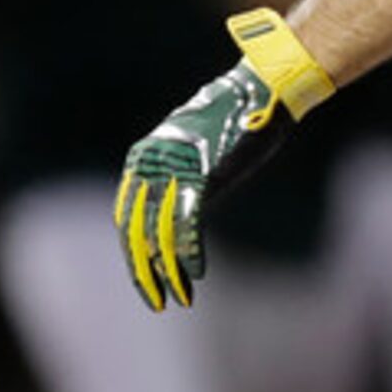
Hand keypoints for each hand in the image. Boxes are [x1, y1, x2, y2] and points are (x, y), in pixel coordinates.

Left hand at [113, 62, 294, 310]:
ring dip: (168, 272)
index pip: (127, 217)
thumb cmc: (238, 116)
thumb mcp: (200, 145)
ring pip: (159, 236)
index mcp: (142, 158)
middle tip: (156, 302)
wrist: (264, 89)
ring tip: (178, 298)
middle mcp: (150, 165)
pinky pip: (188, 226)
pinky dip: (190, 253)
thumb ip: (183, 173)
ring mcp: (175, 171)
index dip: (135, 253)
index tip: (150, 278)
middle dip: (146, 272)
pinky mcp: (201, 177)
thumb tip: (179, 204)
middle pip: (137, 233)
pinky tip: (197, 274)